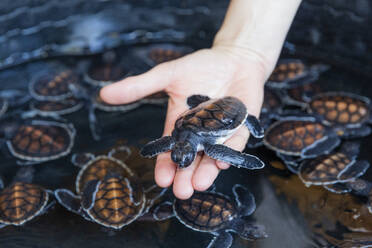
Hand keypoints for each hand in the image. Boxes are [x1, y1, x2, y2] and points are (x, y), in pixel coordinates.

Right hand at [100, 46, 267, 198]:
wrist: (234, 57)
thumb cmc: (201, 66)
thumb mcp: (167, 75)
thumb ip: (139, 87)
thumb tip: (104, 94)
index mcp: (180, 125)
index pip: (171, 150)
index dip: (166, 165)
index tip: (162, 180)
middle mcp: (200, 134)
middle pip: (192, 160)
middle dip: (186, 176)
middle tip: (181, 192)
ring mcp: (222, 133)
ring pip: (213, 157)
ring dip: (207, 172)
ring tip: (199, 185)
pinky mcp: (242, 128)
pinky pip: (236, 143)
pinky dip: (230, 153)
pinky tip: (222, 163)